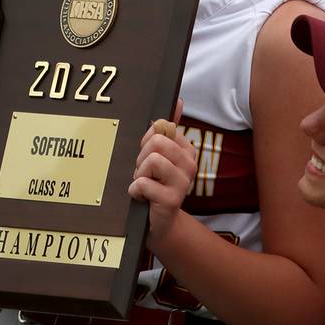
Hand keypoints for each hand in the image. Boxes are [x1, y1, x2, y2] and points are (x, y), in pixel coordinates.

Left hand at [129, 99, 195, 246]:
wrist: (158, 223)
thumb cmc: (155, 185)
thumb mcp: (161, 155)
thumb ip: (168, 129)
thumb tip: (178, 101)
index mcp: (187, 150)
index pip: (160, 129)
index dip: (147, 144)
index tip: (150, 160)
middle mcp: (189, 165)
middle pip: (156, 142)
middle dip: (141, 158)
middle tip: (145, 174)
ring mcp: (183, 183)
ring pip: (151, 160)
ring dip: (139, 175)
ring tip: (145, 186)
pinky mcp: (171, 200)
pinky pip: (143, 183)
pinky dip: (135, 191)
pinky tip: (143, 198)